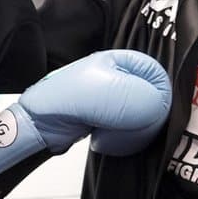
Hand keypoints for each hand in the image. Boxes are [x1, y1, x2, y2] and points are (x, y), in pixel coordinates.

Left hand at [0, 49, 170, 191]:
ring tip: (111, 131)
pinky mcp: (111, 117)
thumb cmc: (62, 102)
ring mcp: (117, 97)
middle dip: (143, 117)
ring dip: (134, 130)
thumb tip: (161, 110)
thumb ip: (144, 100)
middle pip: (156, 99)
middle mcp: (122, 76)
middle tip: (124, 125)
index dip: (158, 96)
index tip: (147, 111)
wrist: (37, 126)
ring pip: (146, 117)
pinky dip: (124, 138)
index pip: (161, 75)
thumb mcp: (108, 95)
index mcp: (124, 59)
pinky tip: (107, 138)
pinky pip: (132, 130)